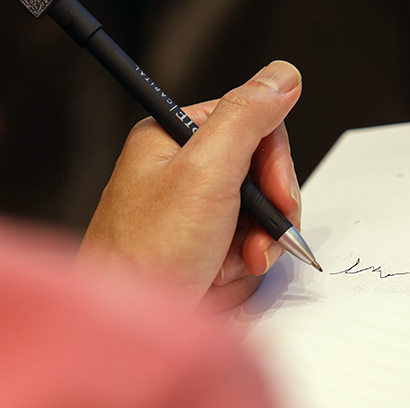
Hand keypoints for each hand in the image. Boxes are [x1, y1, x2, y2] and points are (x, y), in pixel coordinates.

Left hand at [75, 61, 302, 310]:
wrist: (125, 330)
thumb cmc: (148, 253)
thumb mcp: (206, 174)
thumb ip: (248, 117)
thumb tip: (284, 74)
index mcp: (173, 136)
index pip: (251, 123)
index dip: (275, 163)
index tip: (279, 198)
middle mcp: (179, 169)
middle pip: (258, 171)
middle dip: (265, 212)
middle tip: (258, 243)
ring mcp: (188, 209)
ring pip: (255, 212)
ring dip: (255, 243)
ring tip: (233, 266)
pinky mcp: (196, 245)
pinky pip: (242, 244)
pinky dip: (240, 264)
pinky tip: (219, 278)